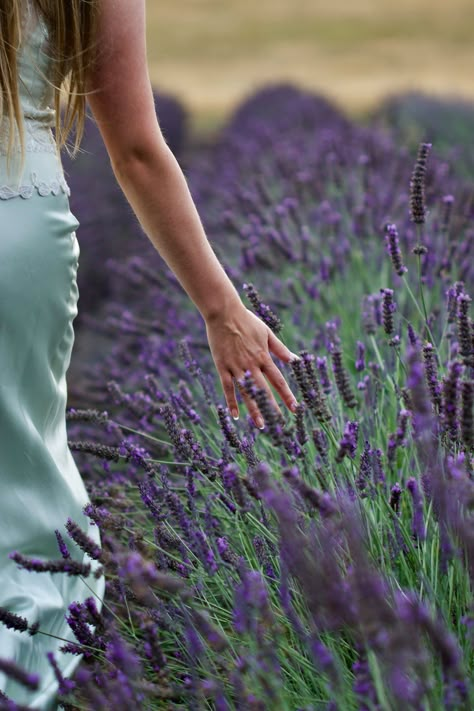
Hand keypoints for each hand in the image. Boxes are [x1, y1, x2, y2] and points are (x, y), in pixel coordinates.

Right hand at [205, 303, 298, 427]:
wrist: (223, 313)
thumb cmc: (247, 320)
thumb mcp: (267, 333)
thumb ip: (280, 349)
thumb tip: (295, 360)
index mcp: (264, 357)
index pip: (279, 381)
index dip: (287, 396)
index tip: (295, 408)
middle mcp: (251, 365)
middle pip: (264, 390)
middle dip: (273, 408)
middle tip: (280, 425)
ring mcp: (236, 367)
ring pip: (247, 393)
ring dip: (254, 409)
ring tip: (261, 424)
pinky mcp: (222, 367)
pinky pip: (228, 388)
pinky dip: (232, 402)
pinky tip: (235, 416)